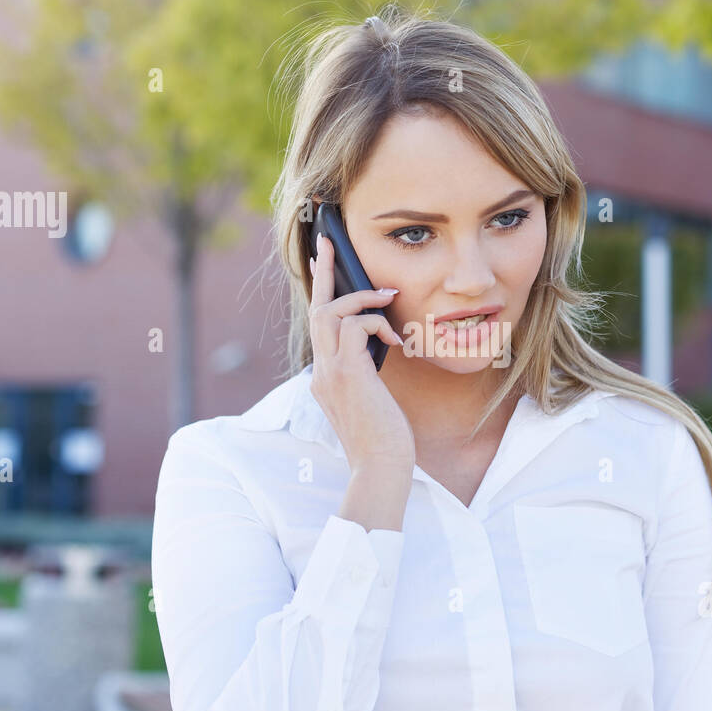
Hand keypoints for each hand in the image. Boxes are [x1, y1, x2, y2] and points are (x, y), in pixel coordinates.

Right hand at [308, 231, 415, 472]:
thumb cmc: (385, 439)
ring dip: (362, 300)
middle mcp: (321, 372)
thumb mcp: (372, 399)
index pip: (318, 325)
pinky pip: (354, 328)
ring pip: (331, 313)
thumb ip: (366, 372)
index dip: (320, 292)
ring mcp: (330, 373)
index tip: (322, 262)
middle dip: (324, 273)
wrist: (382, 468)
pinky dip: (376, 324)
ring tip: (389, 300)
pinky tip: (395, 341)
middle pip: (316, 309)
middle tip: (330, 242)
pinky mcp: (348, 375)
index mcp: (325, 377)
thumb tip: (377, 345)